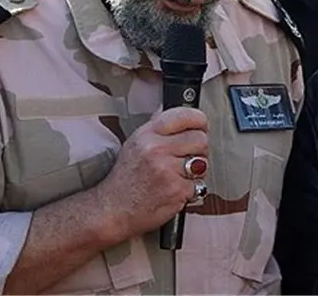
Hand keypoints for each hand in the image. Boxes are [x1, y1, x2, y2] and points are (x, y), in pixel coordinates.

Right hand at [92, 107, 208, 243]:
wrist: (113, 210)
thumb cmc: (125, 179)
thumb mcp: (134, 143)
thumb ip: (156, 126)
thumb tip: (170, 107)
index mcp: (147, 134)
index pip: (183, 116)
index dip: (199, 120)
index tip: (202, 125)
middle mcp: (156, 149)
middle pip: (200, 139)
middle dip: (199, 149)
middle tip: (188, 157)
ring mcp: (167, 170)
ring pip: (203, 162)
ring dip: (197, 170)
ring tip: (180, 175)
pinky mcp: (176, 190)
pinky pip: (200, 185)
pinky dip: (192, 190)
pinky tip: (176, 189)